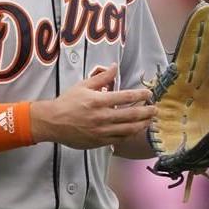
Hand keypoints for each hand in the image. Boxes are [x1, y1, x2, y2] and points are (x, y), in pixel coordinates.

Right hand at [30, 63, 155, 150]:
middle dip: (147, 111)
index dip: (140, 95)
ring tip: (150, 120)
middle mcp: (102, 116)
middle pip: (132, 114)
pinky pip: (120, 139)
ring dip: (142, 124)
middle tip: (155, 109)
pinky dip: (130, 134)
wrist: (52, 122)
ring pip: (129, 129)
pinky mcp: (99, 141)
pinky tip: (135, 130)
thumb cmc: (67, 102)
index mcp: (98, 101)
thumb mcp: (82, 86)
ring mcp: (102, 131)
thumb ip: (101, 78)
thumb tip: (114, 67)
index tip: (149, 93)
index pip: (126, 97)